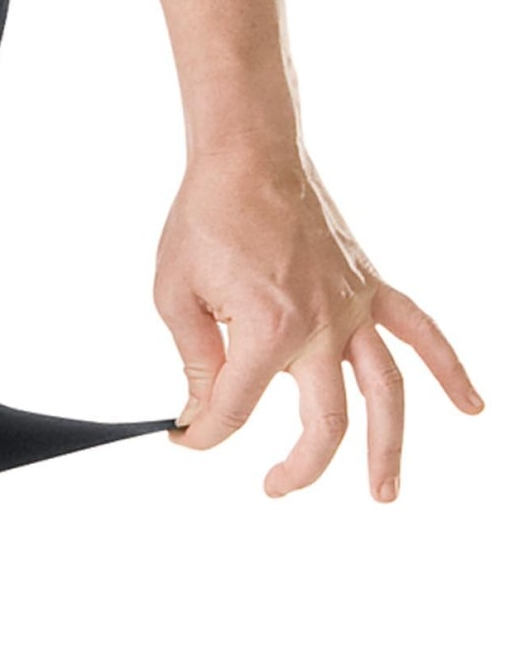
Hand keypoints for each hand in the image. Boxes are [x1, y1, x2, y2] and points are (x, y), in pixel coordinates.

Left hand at [153, 143, 483, 499]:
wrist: (247, 155)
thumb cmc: (207, 216)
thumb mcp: (175, 292)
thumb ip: (194, 359)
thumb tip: (201, 410)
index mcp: (267, 329)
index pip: (236, 408)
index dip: (205, 432)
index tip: (184, 437)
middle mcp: (321, 325)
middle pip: (323, 421)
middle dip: (297, 466)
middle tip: (274, 486)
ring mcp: (353, 306)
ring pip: (384, 394)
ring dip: (388, 449)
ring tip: (384, 491)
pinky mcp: (370, 285)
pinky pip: (421, 332)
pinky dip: (450, 370)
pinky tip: (472, 406)